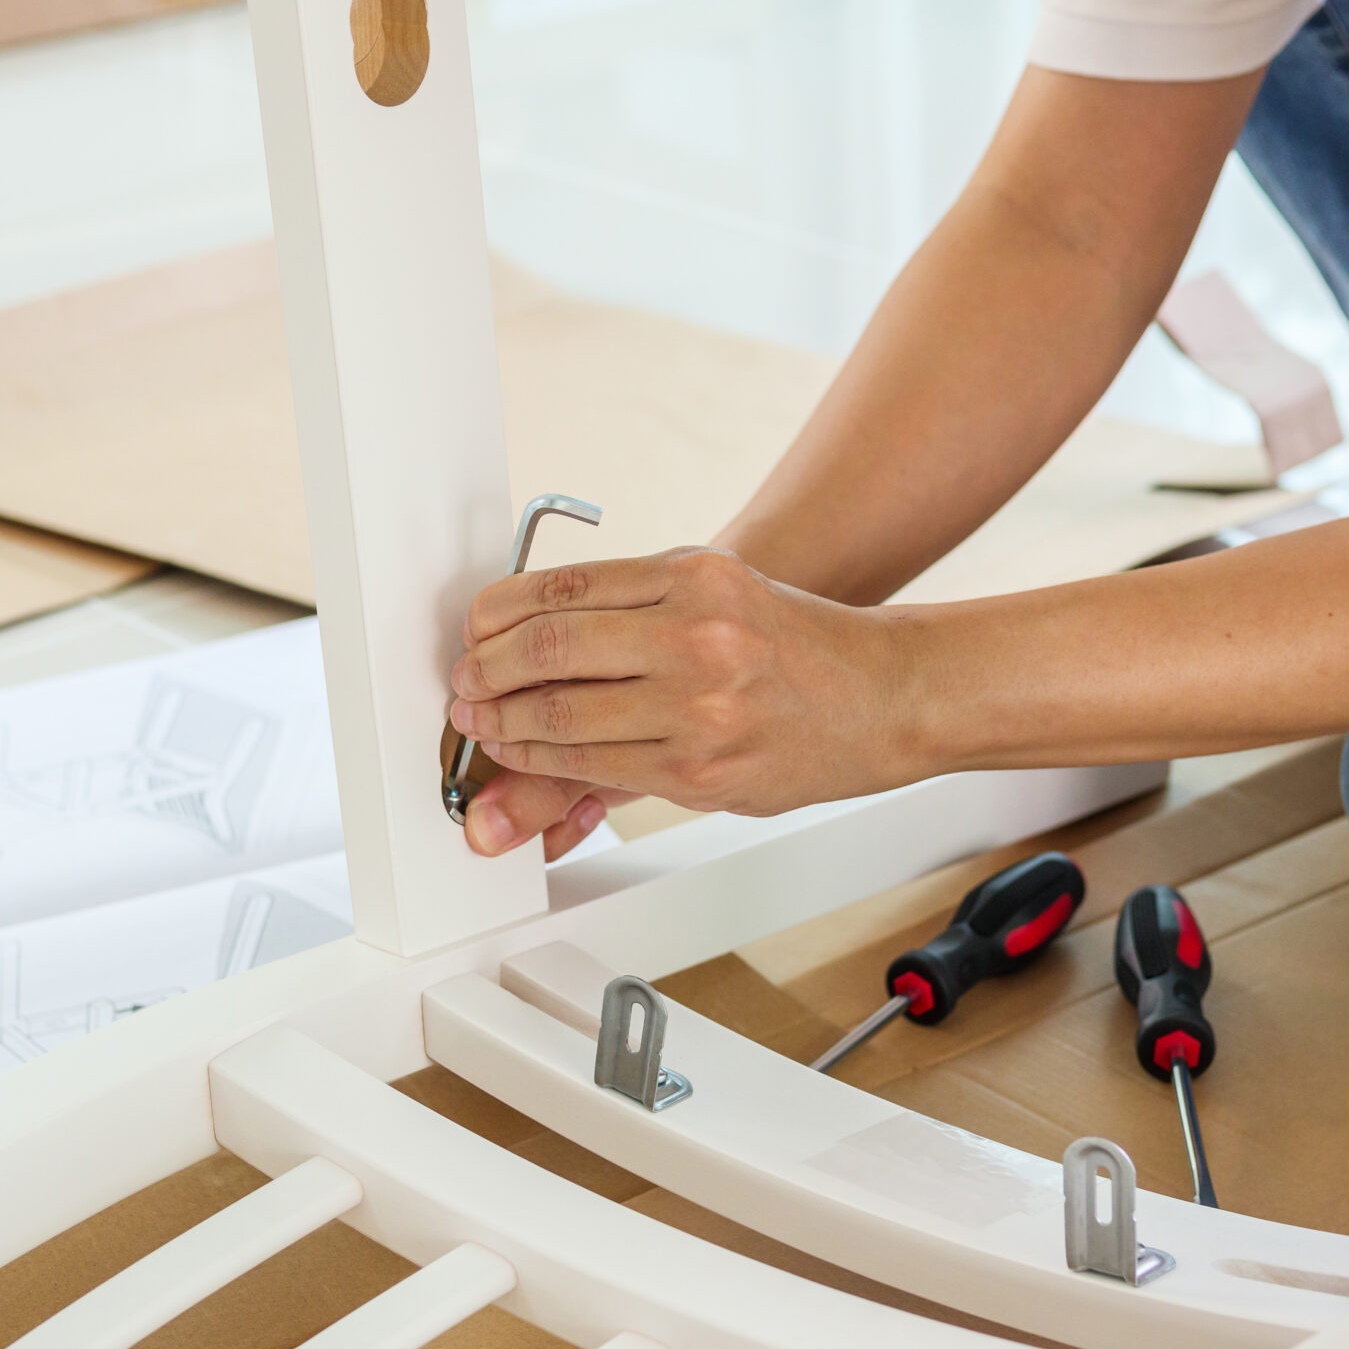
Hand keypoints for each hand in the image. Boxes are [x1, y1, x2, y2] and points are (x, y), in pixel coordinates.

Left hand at [448, 548, 928, 855]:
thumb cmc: (795, 644)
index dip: (494, 615)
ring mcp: (700, 708)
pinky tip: (529, 753)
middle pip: (548, 650)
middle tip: (464, 682)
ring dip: (504, 725)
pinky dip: (547, 763)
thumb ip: (628, 607)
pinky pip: (597, 768)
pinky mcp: (701, 773)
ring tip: (483, 722)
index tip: (473, 630)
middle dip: (484, 672)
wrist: (884, 697)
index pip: (562, 588)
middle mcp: (697, 635)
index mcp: (695, 576)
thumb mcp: (717, 591)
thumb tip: (519, 637)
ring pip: (562, 717)